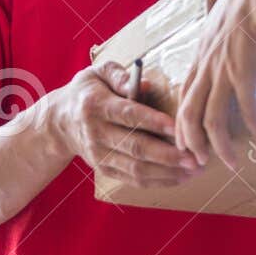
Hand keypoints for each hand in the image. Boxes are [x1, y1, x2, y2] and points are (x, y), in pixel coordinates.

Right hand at [47, 63, 202, 187]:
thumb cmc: (87, 91)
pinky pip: (133, 180)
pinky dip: (158, 181)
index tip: (178, 127)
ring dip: (168, 172)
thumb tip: (145, 84)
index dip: (153, 122)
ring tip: (194, 169)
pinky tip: (179, 177)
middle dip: (168, 154)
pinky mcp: (104, 169)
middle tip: (195, 156)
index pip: (127, 115)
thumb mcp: (98, 73)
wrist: (60, 122)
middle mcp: (96, 133)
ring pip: (136, 168)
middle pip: (135, 146)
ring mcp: (99, 155)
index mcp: (96, 105)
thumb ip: (121, 76)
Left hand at [175, 0, 255, 169]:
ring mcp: (223, 70)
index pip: (186, 90)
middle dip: (191, 141)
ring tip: (229, 162)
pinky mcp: (243, 73)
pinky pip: (245, 109)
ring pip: (211, 119)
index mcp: (202, 49)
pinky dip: (253, 127)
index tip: (185, 136)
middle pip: (189, 112)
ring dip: (219, 145)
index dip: (182, 116)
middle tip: (199, 161)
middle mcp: (207, 63)